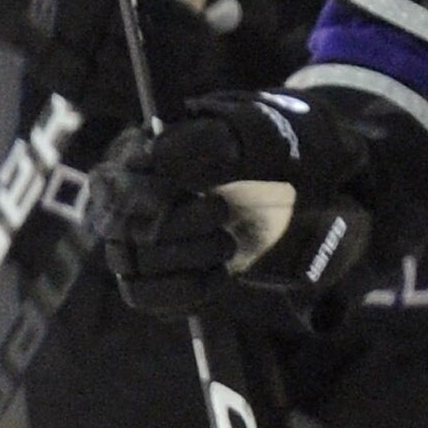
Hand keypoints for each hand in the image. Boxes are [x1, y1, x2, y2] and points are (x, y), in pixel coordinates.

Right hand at [87, 90, 372, 320]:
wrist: (314, 181)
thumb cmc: (282, 145)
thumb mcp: (259, 130)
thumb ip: (210, 139)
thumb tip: (161, 156)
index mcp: (148, 153)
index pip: (112, 180)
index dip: (136, 192)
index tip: (173, 195)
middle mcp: (135, 199)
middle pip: (122, 226)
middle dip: (172, 226)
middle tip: (221, 211)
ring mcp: (145, 239)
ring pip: (133, 263)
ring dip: (185, 257)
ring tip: (227, 243)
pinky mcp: (164, 275)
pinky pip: (148, 297)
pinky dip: (183, 292)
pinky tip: (219, 274)